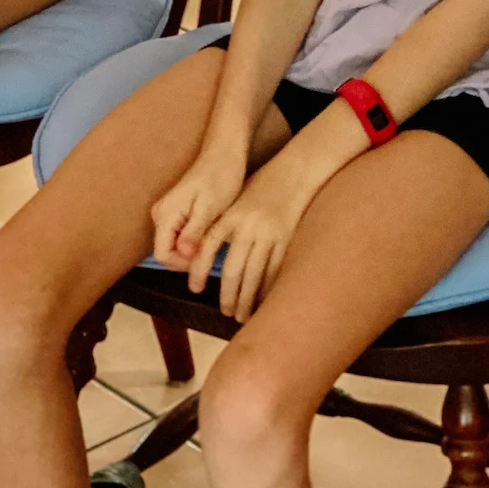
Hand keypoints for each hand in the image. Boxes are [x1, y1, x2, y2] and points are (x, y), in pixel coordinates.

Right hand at [152, 148, 246, 278]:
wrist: (224, 154)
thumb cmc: (220, 177)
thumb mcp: (210, 207)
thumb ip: (194, 232)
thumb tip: (184, 254)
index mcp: (165, 215)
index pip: (162, 255)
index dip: (183, 264)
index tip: (205, 258)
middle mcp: (160, 215)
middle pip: (167, 252)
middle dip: (188, 259)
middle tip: (213, 250)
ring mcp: (166, 214)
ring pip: (174, 246)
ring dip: (192, 251)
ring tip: (214, 241)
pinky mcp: (175, 213)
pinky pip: (179, 237)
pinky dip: (194, 242)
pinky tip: (211, 234)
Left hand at [187, 157, 313, 323]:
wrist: (293, 173)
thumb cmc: (260, 188)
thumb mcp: (234, 202)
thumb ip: (221, 227)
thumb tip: (203, 256)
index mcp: (229, 216)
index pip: (208, 247)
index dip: (198, 270)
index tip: (194, 288)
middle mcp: (247, 226)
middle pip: (234, 269)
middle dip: (228, 295)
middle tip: (226, 312)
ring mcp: (268, 233)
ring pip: (255, 274)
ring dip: (248, 298)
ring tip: (243, 315)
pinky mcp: (286, 238)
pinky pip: (275, 269)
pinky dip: (268, 288)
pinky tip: (264, 300)